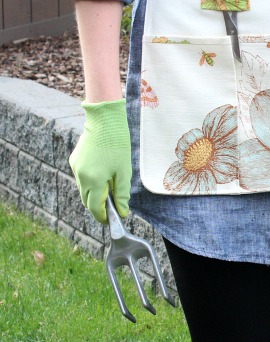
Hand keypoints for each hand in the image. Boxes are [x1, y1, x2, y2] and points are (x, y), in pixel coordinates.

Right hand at [69, 99, 131, 223]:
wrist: (104, 121)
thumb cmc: (117, 144)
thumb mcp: (124, 171)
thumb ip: (122, 193)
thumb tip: (123, 211)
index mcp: (94, 180)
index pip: (94, 208)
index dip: (103, 217)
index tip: (112, 220)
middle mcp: (81, 176)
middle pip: (87, 201)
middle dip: (99, 207)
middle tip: (113, 207)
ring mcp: (75, 168)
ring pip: (83, 190)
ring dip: (94, 194)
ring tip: (110, 188)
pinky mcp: (74, 161)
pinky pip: (81, 178)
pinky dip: (90, 182)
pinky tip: (103, 174)